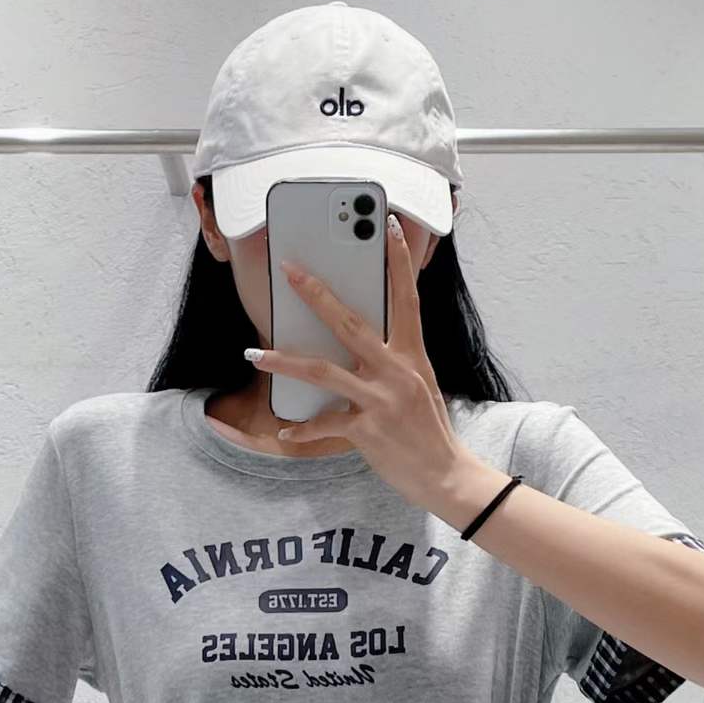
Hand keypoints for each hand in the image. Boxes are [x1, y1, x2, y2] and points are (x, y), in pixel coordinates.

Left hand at [249, 213, 470, 510]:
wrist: (446, 476)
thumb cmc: (429, 431)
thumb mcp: (418, 386)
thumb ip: (392, 363)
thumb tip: (357, 346)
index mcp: (413, 354)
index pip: (407, 297)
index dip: (398, 261)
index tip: (386, 226)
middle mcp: (397, 370)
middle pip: (350, 322)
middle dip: (316, 293)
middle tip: (289, 271)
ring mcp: (382, 399)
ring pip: (323, 370)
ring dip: (285, 361)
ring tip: (257, 355)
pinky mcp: (368, 429)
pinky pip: (325, 423)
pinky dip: (302, 429)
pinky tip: (285, 431)